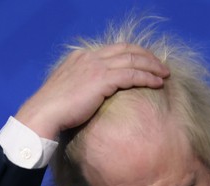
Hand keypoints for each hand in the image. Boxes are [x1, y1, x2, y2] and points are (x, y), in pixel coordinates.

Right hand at [14, 43, 169, 139]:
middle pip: (127, 50)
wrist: (44, 113)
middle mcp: (90, 57)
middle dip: (147, 56)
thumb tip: (88, 95)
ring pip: (133, 60)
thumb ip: (80, 86)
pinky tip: (157, 83)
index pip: (113, 49)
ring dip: (152, 66)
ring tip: (165, 74)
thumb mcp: (66, 90)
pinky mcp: (102, 79)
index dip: (133, 54)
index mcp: (81, 57)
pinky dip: (147, 77)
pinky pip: (132, 75)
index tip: (144, 62)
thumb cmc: (53, 110)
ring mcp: (96, 66)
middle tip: (160, 66)